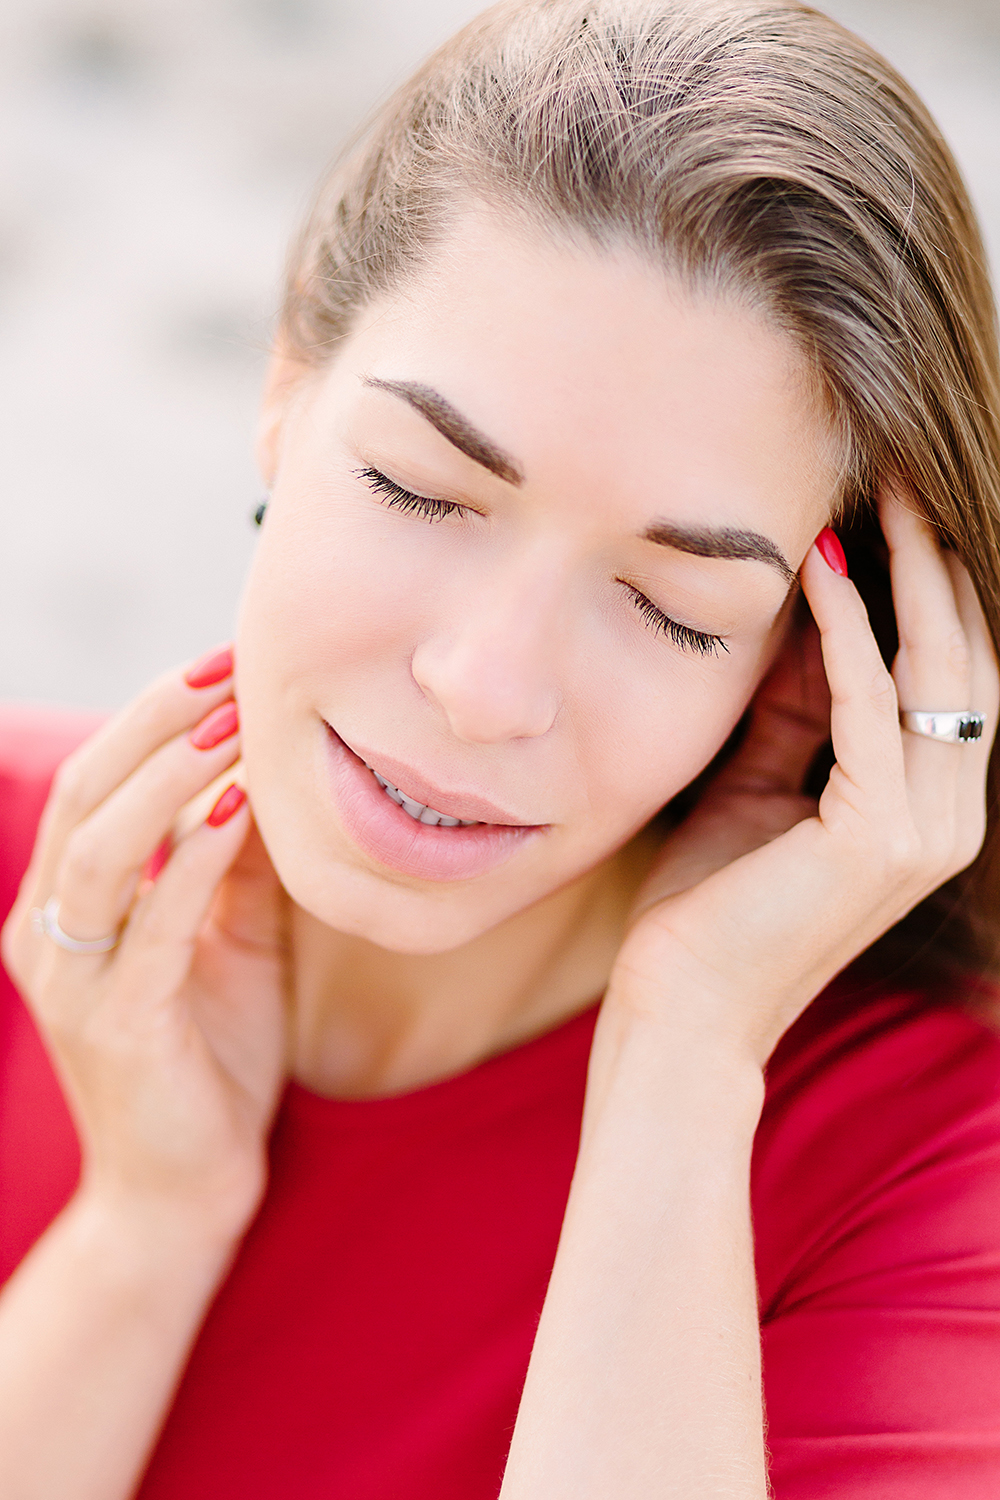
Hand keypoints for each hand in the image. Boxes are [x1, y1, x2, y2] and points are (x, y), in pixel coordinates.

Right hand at [1, 653, 287, 1241]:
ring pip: (100, 845)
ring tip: (235, 722)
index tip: (227, 659)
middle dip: (160, 718)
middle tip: (232, 664)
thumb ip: (227, 860)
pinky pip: (152, 922)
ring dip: (171, 773)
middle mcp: (46, 931)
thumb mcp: (223, 937)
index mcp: (62, 905)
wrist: (183, 1191)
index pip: (96, 780)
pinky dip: (193, 855)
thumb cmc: (209, 1056)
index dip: (154, 712)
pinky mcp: (118, 1023)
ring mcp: (72, 980)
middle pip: (87, 792)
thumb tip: (265, 769)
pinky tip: (239, 808)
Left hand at [607, 491, 998, 1067]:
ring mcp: (926, 832)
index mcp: (924, 807)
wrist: (682, 1013)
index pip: (946, 675)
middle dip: (936, 560)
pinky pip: (872, 707)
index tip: (886, 504)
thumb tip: (815, 610)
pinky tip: (822, 568)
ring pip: (938, 672)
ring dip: (909, 574)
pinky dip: (851, 633)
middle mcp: (946, 817)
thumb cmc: (707, 904)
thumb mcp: (759, 782)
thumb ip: (799, 708)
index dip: (926, 586)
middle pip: (963, 659)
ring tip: (878, 491)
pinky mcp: (879, 839)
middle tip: (899, 472)